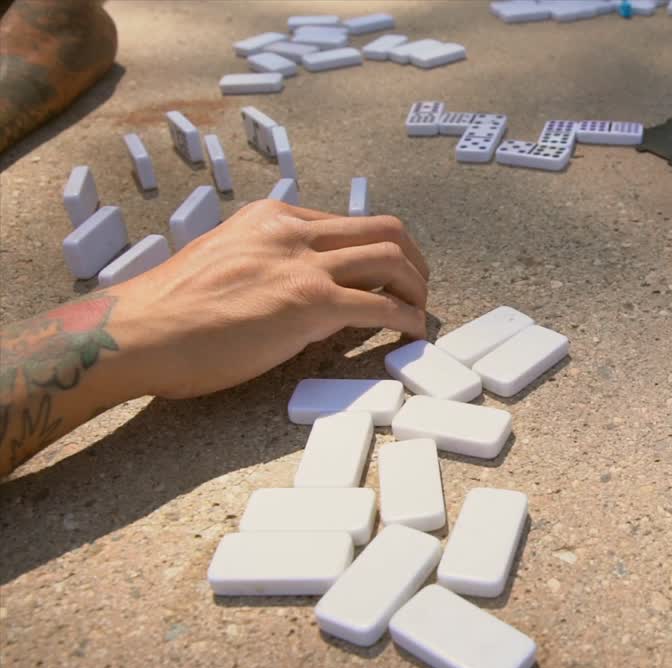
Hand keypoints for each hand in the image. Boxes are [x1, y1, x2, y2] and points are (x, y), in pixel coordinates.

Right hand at [109, 199, 429, 398]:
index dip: (378, 249)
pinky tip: (411, 335)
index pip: (347, 223)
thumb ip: (266, 263)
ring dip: (418, 287)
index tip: (389, 274)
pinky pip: (381, 306)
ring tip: (421, 313)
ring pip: (392, 259)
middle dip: (414, 259)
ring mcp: (303, 265)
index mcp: (272, 218)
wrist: (139, 331)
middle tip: (421, 289)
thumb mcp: (224, 261)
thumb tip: (299, 290)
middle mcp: (293, 231)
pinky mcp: (310, 303)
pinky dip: (407, 319)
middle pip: (384, 230)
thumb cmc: (170, 311)